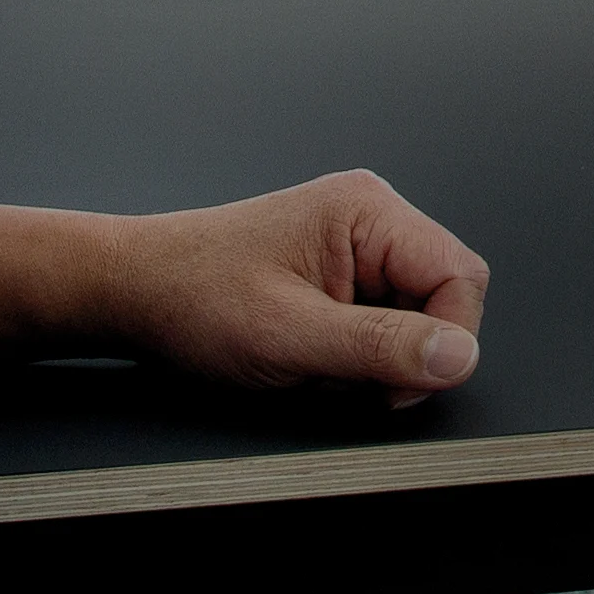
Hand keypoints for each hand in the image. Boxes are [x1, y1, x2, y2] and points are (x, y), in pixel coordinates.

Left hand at [96, 172, 491, 401]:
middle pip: (443, 297)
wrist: (133, 290)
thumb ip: (379, 347)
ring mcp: (356, 244)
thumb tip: (458, 356)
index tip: (396, 383)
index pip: (460, 276)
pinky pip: (382, 321)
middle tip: (345, 375)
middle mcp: (369, 217)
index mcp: (367, 210)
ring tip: (316, 359)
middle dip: (404, 351)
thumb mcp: (288, 336)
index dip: (444, 340)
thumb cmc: (191, 297)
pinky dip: (355, 352)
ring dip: (375, 355)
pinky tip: (312, 353)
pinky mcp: (341, 272)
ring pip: (414, 316)